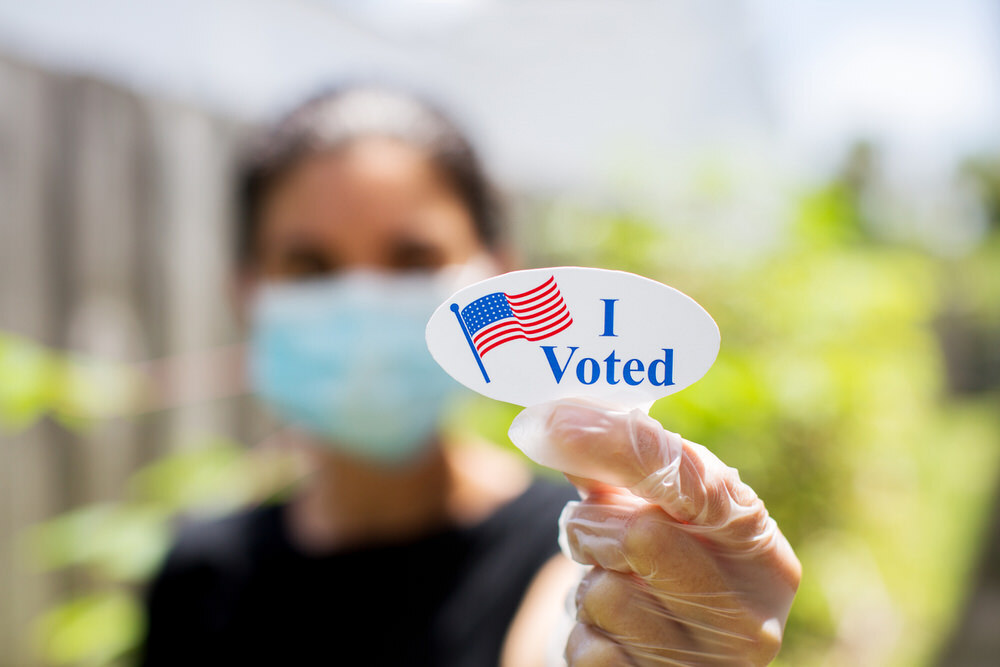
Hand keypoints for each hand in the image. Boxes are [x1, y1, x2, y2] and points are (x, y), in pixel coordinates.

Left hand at [508, 399, 800, 665]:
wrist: (659, 655)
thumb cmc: (657, 564)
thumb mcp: (649, 507)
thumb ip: (614, 464)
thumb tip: (556, 419)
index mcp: (754, 537)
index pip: (691, 478)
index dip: (617, 444)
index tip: (552, 420)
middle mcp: (750, 606)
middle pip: (642, 538)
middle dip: (593, 527)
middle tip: (591, 531)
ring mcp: (712, 662)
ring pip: (606, 596)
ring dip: (586, 585)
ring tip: (611, 587)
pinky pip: (589, 651)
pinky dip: (583, 635)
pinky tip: (610, 635)